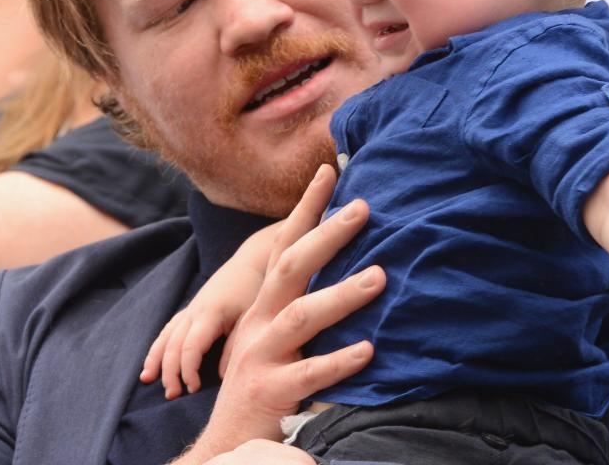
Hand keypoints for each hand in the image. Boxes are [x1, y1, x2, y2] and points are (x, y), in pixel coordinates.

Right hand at [140, 257, 263, 398]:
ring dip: (156, 359)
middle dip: (169, 372)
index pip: (190, 348)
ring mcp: (189, 310)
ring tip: (147, 380)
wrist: (249, 263)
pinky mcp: (190, 309)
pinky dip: (158, 345)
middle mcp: (193, 312)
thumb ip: (233, 347)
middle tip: (172, 395)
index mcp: (209, 315)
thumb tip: (219, 377)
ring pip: (165, 336)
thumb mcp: (248, 319)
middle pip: (172, 345)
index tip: (192, 389)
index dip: (187, 371)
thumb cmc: (252, 291)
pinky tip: (153, 359)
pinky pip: (168, 328)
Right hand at [181, 164, 385, 460]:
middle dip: (326, 235)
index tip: (329, 171)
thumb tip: (354, 269)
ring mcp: (260, 355)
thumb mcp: (276, 337)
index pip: (284, 245)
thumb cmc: (265, 382)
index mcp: (262, 305)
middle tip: (363, 207)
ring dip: (341, 294)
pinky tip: (368, 350)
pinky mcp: (271, 391)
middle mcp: (257, 322)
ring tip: (381, 277)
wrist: (227, 443)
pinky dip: (338, 359)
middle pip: (290, 268)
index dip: (306, 208)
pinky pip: (309, 372)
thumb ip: (305, 306)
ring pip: (299, 316)